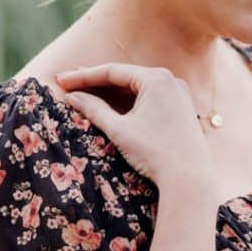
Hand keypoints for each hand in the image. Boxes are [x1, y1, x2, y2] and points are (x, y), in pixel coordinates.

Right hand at [55, 62, 219, 195]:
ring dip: (112, 92)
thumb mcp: (119, 130)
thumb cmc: (155, 152)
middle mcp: (171, 80)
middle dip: (96, 81)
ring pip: (138, 88)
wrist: (190, 178)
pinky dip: (130, 102)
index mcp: (156, 79)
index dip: (83, 76)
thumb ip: (94, 110)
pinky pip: (151, 99)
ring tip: (86, 93)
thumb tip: (72, 97)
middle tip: (68, 83)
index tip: (60, 80)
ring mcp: (179, 94)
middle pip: (125, 77)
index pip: (112, 71)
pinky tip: (113, 107)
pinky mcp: (182, 109)